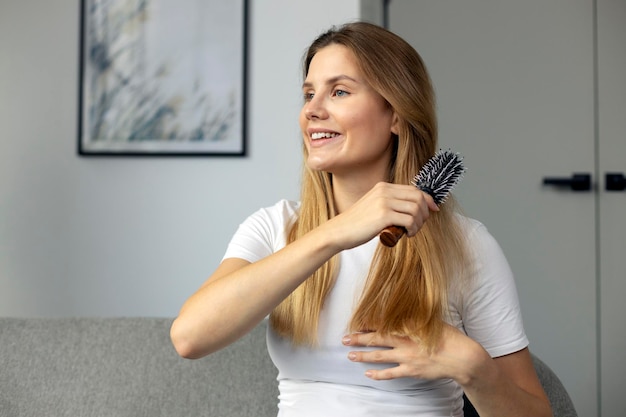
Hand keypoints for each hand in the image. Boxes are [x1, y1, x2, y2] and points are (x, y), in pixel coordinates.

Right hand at [323, 182, 438, 250]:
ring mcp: (384, 202)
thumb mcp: (373, 206)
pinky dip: (413, 228)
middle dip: (425, 212)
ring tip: (411, 231)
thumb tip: (411, 209)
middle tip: (419, 225)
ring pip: (416, 209)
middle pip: (418, 197)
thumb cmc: (356, 223)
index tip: (433, 210)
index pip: (414, 189)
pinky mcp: (383, 215)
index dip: (427, 199)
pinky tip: (407, 234)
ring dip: (419, 223)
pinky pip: (409, 220)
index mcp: (383, 187)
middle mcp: (384, 191)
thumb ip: (389, 203)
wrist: (339, 231)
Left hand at [342, 324, 484, 382]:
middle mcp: (405, 341)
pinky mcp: (411, 370)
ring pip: (380, 356)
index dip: (368, 323)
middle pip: (377, 339)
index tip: (356, 321)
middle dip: (359, 338)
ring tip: (350, 355)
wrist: (462, 357)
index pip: (384, 323)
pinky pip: (391, 373)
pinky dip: (378, 374)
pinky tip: (368, 373)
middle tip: (344, 338)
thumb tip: (403, 309)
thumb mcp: (432, 321)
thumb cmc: (449, 337)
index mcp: (410, 327)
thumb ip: (415, 317)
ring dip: (363, 356)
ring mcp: (407, 357)